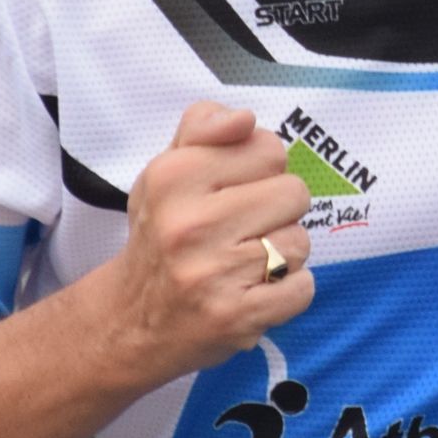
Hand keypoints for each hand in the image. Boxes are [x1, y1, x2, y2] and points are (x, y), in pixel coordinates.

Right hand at [106, 101, 312, 380]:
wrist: (134, 318)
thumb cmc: (162, 234)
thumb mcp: (167, 169)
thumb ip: (203, 127)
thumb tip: (244, 119)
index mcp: (174, 177)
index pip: (269, 149)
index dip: (260, 169)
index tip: (235, 191)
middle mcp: (190, 224)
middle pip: (294, 193)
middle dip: (276, 211)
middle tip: (242, 231)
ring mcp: (214, 273)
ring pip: (300, 243)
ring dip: (281, 254)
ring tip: (244, 263)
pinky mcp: (237, 316)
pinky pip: (303, 288)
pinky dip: (288, 292)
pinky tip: (254, 291)